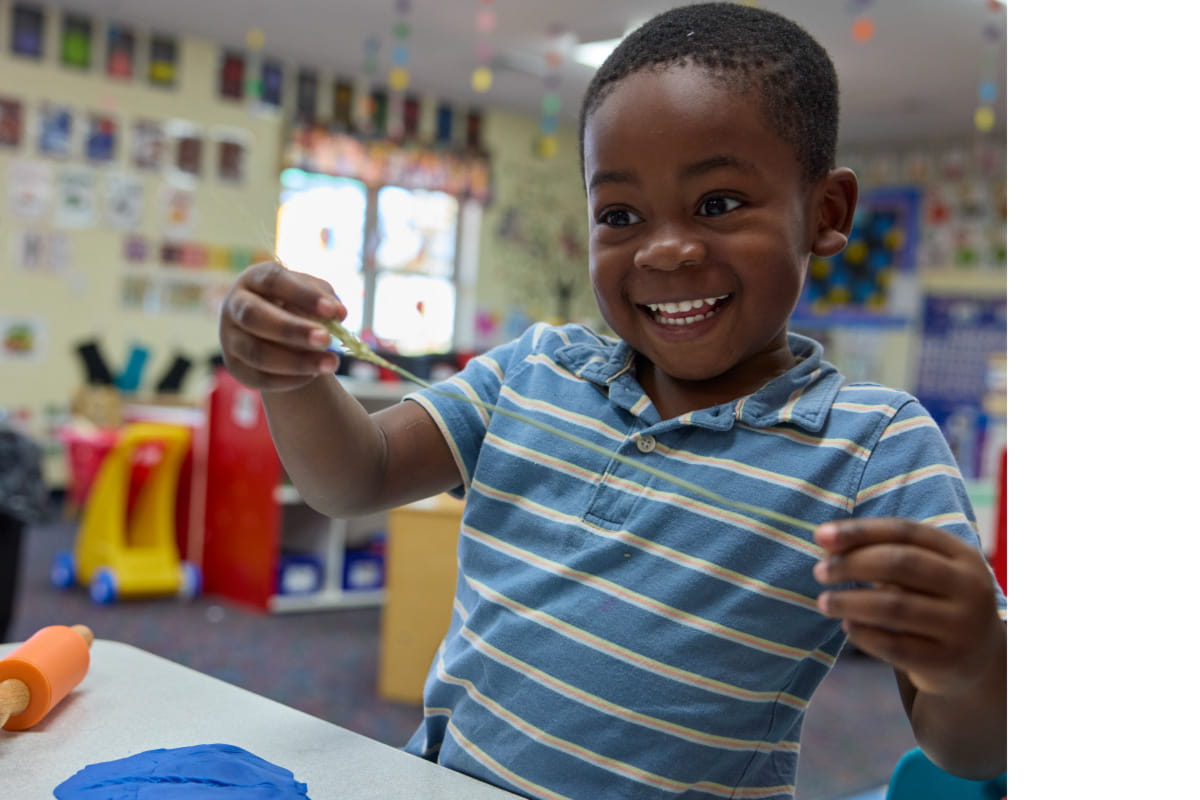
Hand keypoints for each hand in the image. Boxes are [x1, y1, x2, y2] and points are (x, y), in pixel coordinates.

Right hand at [219, 261, 345, 392]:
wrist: (275, 331)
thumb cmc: (296, 304)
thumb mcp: (310, 294)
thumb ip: (325, 300)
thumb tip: (338, 314)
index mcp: (254, 279)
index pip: (273, 280)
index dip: (303, 295)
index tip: (332, 311)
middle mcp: (235, 305)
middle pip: (254, 316)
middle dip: (292, 330)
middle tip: (326, 339)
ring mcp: (230, 337)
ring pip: (256, 352)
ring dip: (296, 361)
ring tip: (330, 363)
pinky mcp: (234, 365)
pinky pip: (258, 377)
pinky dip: (289, 379)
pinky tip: (313, 375)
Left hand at [813, 518, 1003, 697]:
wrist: (979, 660)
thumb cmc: (937, 602)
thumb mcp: (928, 571)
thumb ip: (886, 552)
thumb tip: (826, 541)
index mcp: (963, 555)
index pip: (905, 531)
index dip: (860, 531)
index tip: (820, 536)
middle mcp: (970, 587)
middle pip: (900, 563)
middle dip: (851, 564)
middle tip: (819, 572)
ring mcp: (962, 627)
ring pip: (893, 606)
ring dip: (849, 601)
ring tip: (823, 602)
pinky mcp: (947, 661)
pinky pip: (894, 645)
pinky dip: (863, 634)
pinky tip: (848, 627)